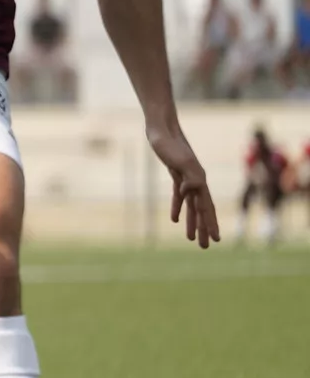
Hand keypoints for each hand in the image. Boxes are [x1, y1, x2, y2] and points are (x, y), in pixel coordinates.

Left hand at [149, 126, 219, 247]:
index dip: (211, 224)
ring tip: (192, 240)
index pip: (207, 207)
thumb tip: (188, 192)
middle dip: (205, 229)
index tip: (217, 240)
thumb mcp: (180, 160)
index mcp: (199, 180)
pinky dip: (177, 208)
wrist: (161, 130)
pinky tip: (174, 220)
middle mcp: (196, 181)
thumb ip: (189, 177)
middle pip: (202, 210)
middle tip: (206, 247)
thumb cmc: (169, 144)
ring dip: (192, 223)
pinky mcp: (176, 175)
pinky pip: (179, 197)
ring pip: (191, 206)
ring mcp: (187, 179)